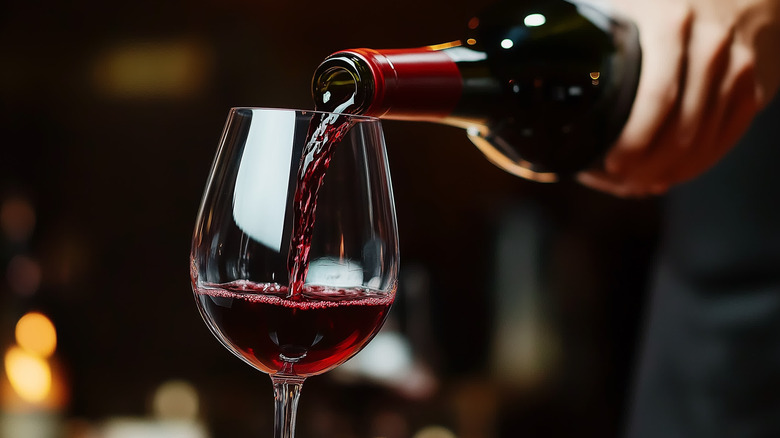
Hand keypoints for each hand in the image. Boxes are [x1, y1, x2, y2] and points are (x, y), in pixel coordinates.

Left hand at [576, 0, 779, 196]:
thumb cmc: (663, 0)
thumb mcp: (625, 3)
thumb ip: (591, 31)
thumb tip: (545, 64)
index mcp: (670, 24)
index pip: (656, 99)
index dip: (633, 142)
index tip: (608, 164)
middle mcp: (710, 47)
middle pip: (680, 130)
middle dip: (645, 167)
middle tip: (618, 181)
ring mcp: (738, 69)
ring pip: (702, 141)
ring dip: (668, 172)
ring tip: (637, 184)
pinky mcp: (755, 88)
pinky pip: (725, 139)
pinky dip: (696, 164)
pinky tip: (670, 175)